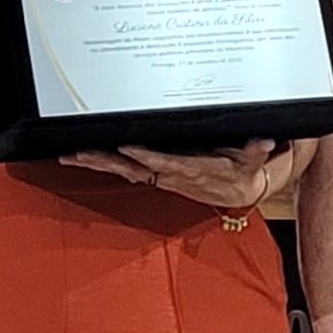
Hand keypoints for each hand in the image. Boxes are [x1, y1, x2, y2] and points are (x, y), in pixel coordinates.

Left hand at [62, 139, 292, 215]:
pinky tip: (78, 157)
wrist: (238, 191)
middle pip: (133, 167)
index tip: (129, 147)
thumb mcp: (253, 162)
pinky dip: (99, 163)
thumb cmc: (241, 172)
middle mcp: (170, 174)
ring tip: (68, 156)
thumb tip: (264, 142)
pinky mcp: (152, 173)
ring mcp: (158, 175)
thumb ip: (257, 152)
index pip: (166, 163)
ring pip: (121, 169)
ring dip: (95, 163)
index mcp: (192, 170)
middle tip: (80, 153)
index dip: (147, 156)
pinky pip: (121, 168)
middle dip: (106, 161)